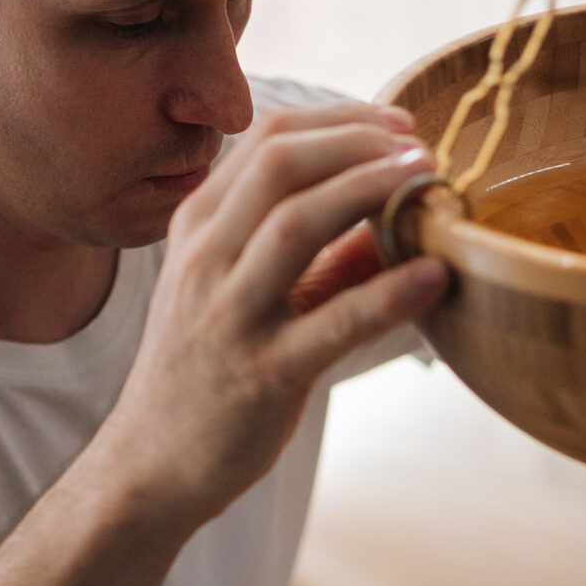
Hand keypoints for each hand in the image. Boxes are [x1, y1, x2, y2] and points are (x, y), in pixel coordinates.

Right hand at [89, 102, 450, 527]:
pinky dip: (388, 294)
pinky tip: (434, 276)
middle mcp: (206, 259)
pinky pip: (332, 323)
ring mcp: (230, 315)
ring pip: (295, 225)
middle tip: (421, 149)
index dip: (341, 121)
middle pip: (281, 164)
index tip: (396, 126)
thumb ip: (309, 254)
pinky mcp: (262, 374)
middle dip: (359, 142)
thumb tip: (392, 216)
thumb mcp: (237, 293)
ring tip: (429, 184)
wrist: (151, 464)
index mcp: (199, 228)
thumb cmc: (206, 374)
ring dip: (370, 191)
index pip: (267, 138)